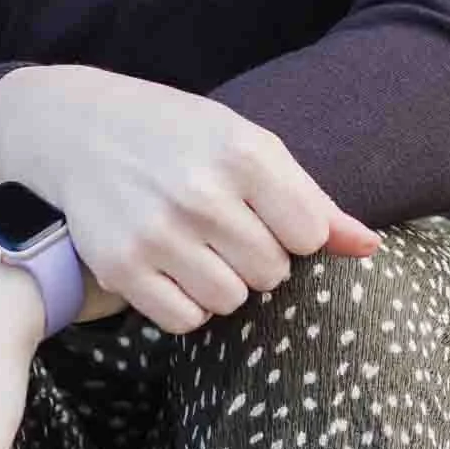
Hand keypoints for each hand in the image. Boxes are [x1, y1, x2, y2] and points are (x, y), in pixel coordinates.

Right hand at [0, 64, 379, 335]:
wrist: (80, 129)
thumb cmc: (180, 137)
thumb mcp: (248, 145)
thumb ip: (310, 199)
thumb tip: (369, 247)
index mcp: (244, 154)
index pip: (309, 235)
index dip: (293, 231)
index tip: (265, 212)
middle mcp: (201, 194)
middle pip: (272, 272)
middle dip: (257, 257)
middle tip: (223, 226)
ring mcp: (158, 233)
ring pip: (231, 300)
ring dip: (223, 283)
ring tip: (197, 245)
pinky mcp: (121, 266)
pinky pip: (185, 320)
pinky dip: (187, 304)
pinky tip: (173, 267)